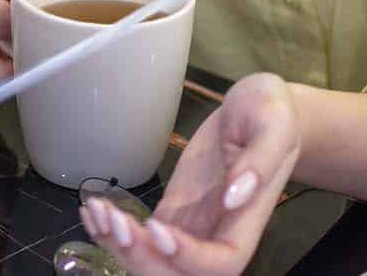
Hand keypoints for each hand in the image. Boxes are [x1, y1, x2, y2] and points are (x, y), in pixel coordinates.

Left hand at [78, 73, 299, 275]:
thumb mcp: (272, 124)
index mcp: (248, 218)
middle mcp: (219, 230)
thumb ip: (260, 161)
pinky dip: (115, 231)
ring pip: (157, 259)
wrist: (256, 108)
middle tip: (116, 220)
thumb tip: (234, 196)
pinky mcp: (175, 209)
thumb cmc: (272, 113)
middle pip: (182, 272)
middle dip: (144, 257)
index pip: (223, 262)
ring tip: (97, 212)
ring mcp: (194, 223)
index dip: (189, 257)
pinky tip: (93, 211)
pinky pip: (145, 236)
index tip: (158, 229)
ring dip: (122, 247)